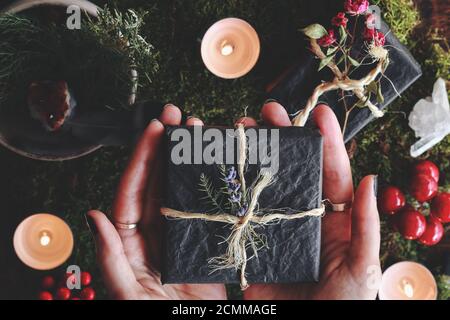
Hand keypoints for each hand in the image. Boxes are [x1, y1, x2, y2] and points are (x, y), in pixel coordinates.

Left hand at [86, 105, 226, 299]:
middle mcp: (155, 229)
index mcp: (130, 239)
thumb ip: (110, 257)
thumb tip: (94, 215)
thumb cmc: (156, 317)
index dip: (142, 157)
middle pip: (158, 180)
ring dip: (189, 158)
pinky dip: (213, 182)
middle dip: (166, 145)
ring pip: (182, 186)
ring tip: (200, 130)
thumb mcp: (128, 293)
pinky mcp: (205, 239)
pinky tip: (220, 162)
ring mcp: (181, 231)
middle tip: (177, 114)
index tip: (155, 128)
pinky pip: (207, 205)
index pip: (132, 189)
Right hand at [242, 102, 380, 299]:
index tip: (318, 112)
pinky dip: (229, 190)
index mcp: (333, 218)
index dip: (326, 141)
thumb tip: (372, 180)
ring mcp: (275, 228)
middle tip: (265, 113)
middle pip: (291, 169)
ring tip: (239, 131)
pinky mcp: (252, 244)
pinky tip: (220, 169)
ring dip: (251, 156)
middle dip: (280, 137)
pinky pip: (241, 212)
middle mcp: (302, 216)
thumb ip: (366, 227)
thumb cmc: (343, 306)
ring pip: (263, 183)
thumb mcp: (362, 268)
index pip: (331, 172)